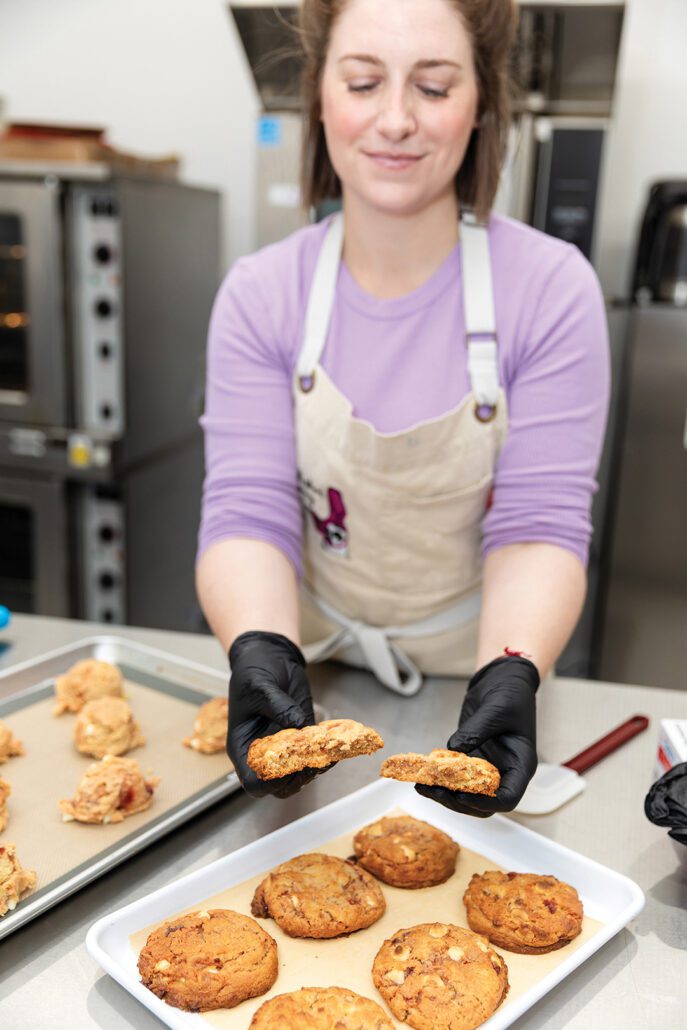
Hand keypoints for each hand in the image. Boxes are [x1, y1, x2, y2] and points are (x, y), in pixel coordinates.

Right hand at [228, 630, 322, 798]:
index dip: (269, 782)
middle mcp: (263, 752)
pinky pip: (315, 757)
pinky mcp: (302, 737)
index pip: (253, 781)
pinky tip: (336, 746)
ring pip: (299, 776)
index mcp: (243, 746)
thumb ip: (277, 705)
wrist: (270, 657)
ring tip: (327, 752)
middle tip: (312, 760)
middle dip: (297, 778)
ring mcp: (284, 747)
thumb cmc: (253, 672)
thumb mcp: (259, 686)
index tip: (286, 766)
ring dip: (314, 769)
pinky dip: (327, 756)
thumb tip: (297, 723)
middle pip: (278, 786)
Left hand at [415, 655, 538, 816]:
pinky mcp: (472, 759)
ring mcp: (488, 767)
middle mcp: (505, 772)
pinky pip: (457, 778)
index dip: (485, 803)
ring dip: (446, 795)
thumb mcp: (496, 709)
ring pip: (468, 795)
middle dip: (459, 802)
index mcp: (521, 765)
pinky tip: (423, 776)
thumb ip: (476, 730)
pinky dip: (441, 780)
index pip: (508, 798)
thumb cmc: (511, 694)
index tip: (462, 795)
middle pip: (484, 804)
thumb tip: (453, 749)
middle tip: (435, 791)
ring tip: (423, 786)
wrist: (503, 681)